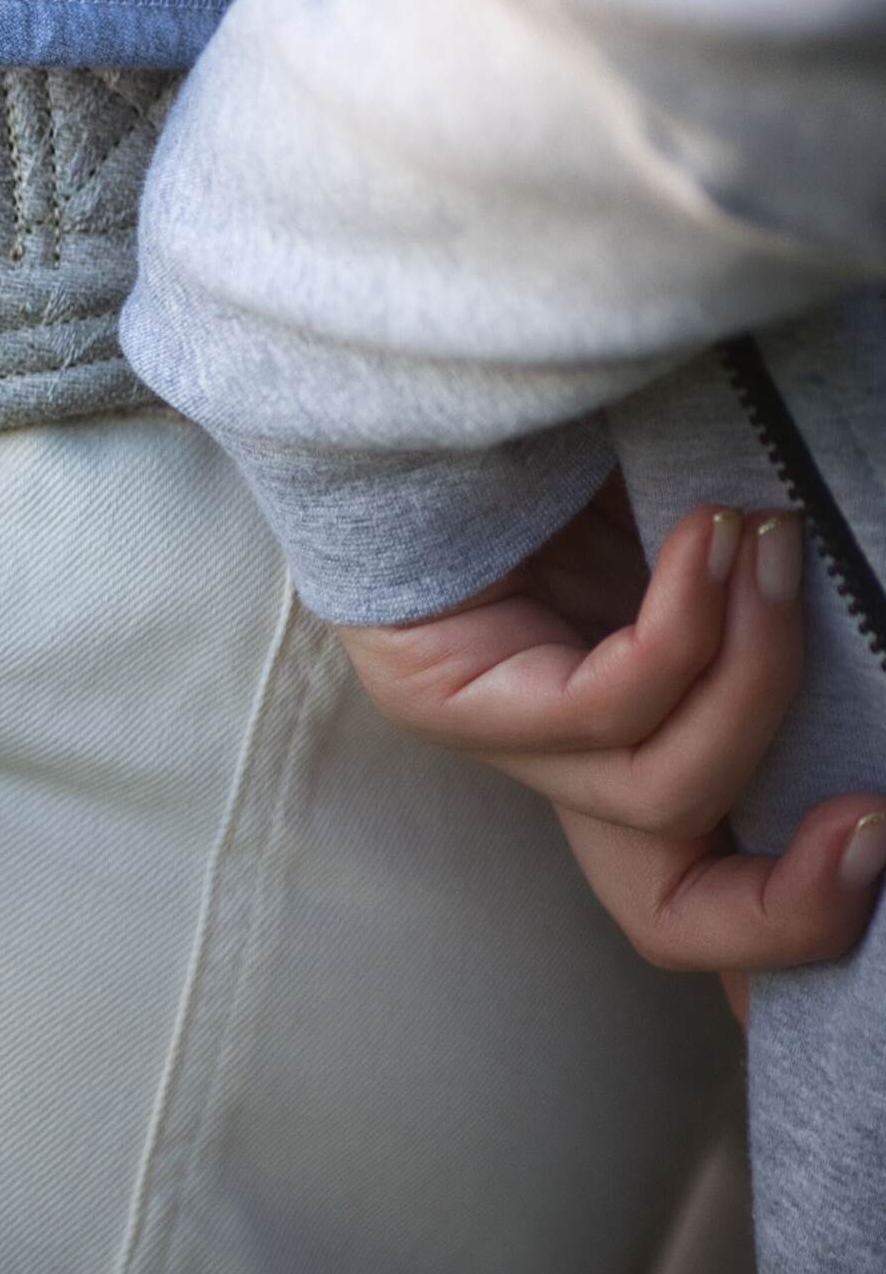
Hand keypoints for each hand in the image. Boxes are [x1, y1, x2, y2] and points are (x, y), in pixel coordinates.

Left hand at [338, 479, 885, 992]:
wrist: (462, 352)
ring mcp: (486, 731)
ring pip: (662, 790)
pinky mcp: (432, 692)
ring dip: (756, 671)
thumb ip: (781, 617)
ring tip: (772, 545)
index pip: (692, 899)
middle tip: (872, 814)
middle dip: (790, 896)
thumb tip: (878, 636)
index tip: (878, 843)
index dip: (790, 920)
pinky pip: (602, 706)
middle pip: (662, 911)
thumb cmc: (604, 435)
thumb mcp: (727, 553)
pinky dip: (685, 629)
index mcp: (626, 743)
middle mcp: (550, 760)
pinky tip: (710, 534)